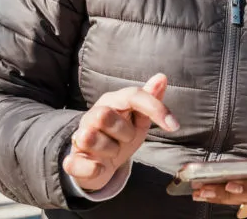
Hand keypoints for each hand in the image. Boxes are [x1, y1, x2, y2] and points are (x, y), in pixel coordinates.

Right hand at [62, 73, 178, 191]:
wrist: (100, 164)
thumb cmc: (121, 136)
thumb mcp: (139, 120)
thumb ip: (150, 99)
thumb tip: (162, 76)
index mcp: (111, 101)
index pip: (132, 95)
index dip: (155, 108)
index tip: (174, 126)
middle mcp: (92, 115)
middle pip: (105, 115)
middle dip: (124, 132)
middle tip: (127, 139)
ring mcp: (80, 136)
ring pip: (90, 138)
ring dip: (110, 151)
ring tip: (112, 152)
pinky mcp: (72, 160)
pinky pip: (77, 164)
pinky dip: (93, 169)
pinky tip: (99, 168)